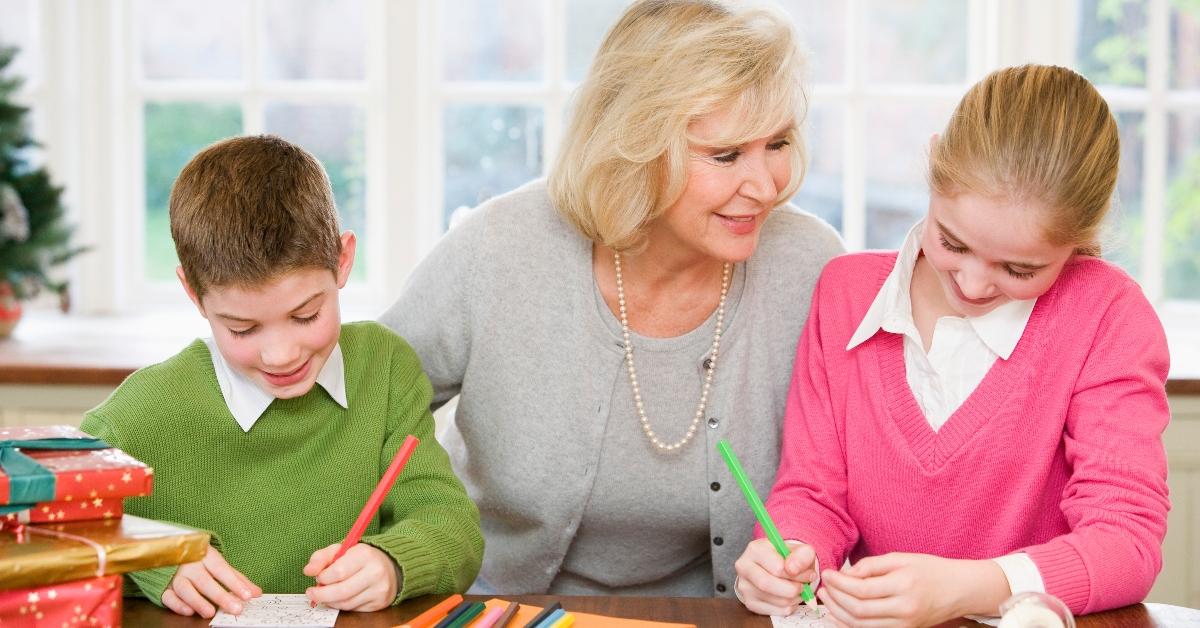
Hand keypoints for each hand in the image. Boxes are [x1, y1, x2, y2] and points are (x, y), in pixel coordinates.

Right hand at [161, 545, 261, 617]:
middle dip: (221, 596)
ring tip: (210, 613)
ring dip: (198, 601)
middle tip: (236, 608)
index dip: (235, 583)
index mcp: (206, 555)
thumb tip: (257, 593)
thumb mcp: (220, 565)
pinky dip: (177, 605)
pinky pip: (168, 596)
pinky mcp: (164, 586)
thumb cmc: (200, 560)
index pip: (222, 569)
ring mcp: (175, 575)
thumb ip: (237, 579)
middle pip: (205, 581)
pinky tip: (189, 611)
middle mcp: (190, 565)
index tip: (248, 595)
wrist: (170, 551)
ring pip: (185, 589)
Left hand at [303, 543, 399, 611]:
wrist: (390, 567)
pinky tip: (342, 597)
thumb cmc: (361, 558)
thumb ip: (321, 557)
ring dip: (331, 600)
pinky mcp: (380, 603)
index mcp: (365, 554)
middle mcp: (375, 572)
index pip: (338, 572)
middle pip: (341, 591)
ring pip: (345, 603)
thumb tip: (308, 570)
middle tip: (312, 593)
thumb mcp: (341, 550)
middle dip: (322, 594)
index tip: (319, 577)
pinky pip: (354, 609)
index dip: (323, 577)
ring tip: (328, 592)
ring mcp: (379, 589)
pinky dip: (343, 605)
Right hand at [734, 538, 818, 615]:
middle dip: (793, 589)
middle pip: (768, 584)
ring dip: (793, 599)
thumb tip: (792, 569)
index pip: (777, 568)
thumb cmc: (787, 557)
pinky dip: (788, 607)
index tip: (809, 575)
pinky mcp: (750, 603)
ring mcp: (745, 586)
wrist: (775, 566)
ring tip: (799, 591)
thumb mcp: (799, 550)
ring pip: (773, 600)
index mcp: (755, 549)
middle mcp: (744, 567)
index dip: (798, 575)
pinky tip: (790, 597)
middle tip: (804, 587)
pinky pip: (774, 611)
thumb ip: (802, 555)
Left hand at [817, 553, 1007, 627]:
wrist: (959, 589)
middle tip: (823, 587)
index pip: (862, 589)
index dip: (839, 583)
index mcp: (903, 585)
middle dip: (835, 598)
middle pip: (858, 610)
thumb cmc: (930, 569)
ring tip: (827, 599)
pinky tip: (839, 614)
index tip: (828, 574)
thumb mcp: (901, 558)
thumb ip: (871, 565)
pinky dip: (851, 625)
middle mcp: (904, 609)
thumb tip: (845, 574)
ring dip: (839, 613)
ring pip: (861, 625)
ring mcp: (904, 624)